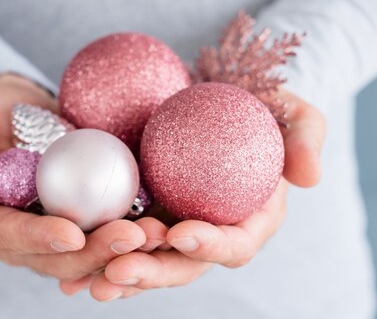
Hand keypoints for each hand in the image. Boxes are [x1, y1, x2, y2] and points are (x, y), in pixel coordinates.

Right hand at [0, 74, 147, 279]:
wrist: (13, 108)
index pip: (14, 238)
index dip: (42, 239)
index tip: (71, 234)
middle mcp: (23, 237)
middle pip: (59, 258)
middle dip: (96, 253)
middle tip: (133, 237)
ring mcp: (56, 229)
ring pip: (90, 254)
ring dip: (124, 250)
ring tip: (156, 236)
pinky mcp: (83, 216)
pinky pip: (108, 230)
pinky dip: (134, 231)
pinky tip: (163, 224)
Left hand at [68, 89, 325, 300]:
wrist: (217, 93)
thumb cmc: (260, 102)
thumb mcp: (291, 108)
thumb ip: (306, 137)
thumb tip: (309, 177)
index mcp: (252, 219)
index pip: (237, 243)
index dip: (212, 245)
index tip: (182, 233)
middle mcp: (212, 231)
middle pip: (185, 264)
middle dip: (154, 272)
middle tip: (118, 270)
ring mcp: (176, 225)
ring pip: (149, 260)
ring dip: (119, 273)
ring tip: (84, 283)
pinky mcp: (146, 213)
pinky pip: (122, 239)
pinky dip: (97, 255)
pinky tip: (67, 271)